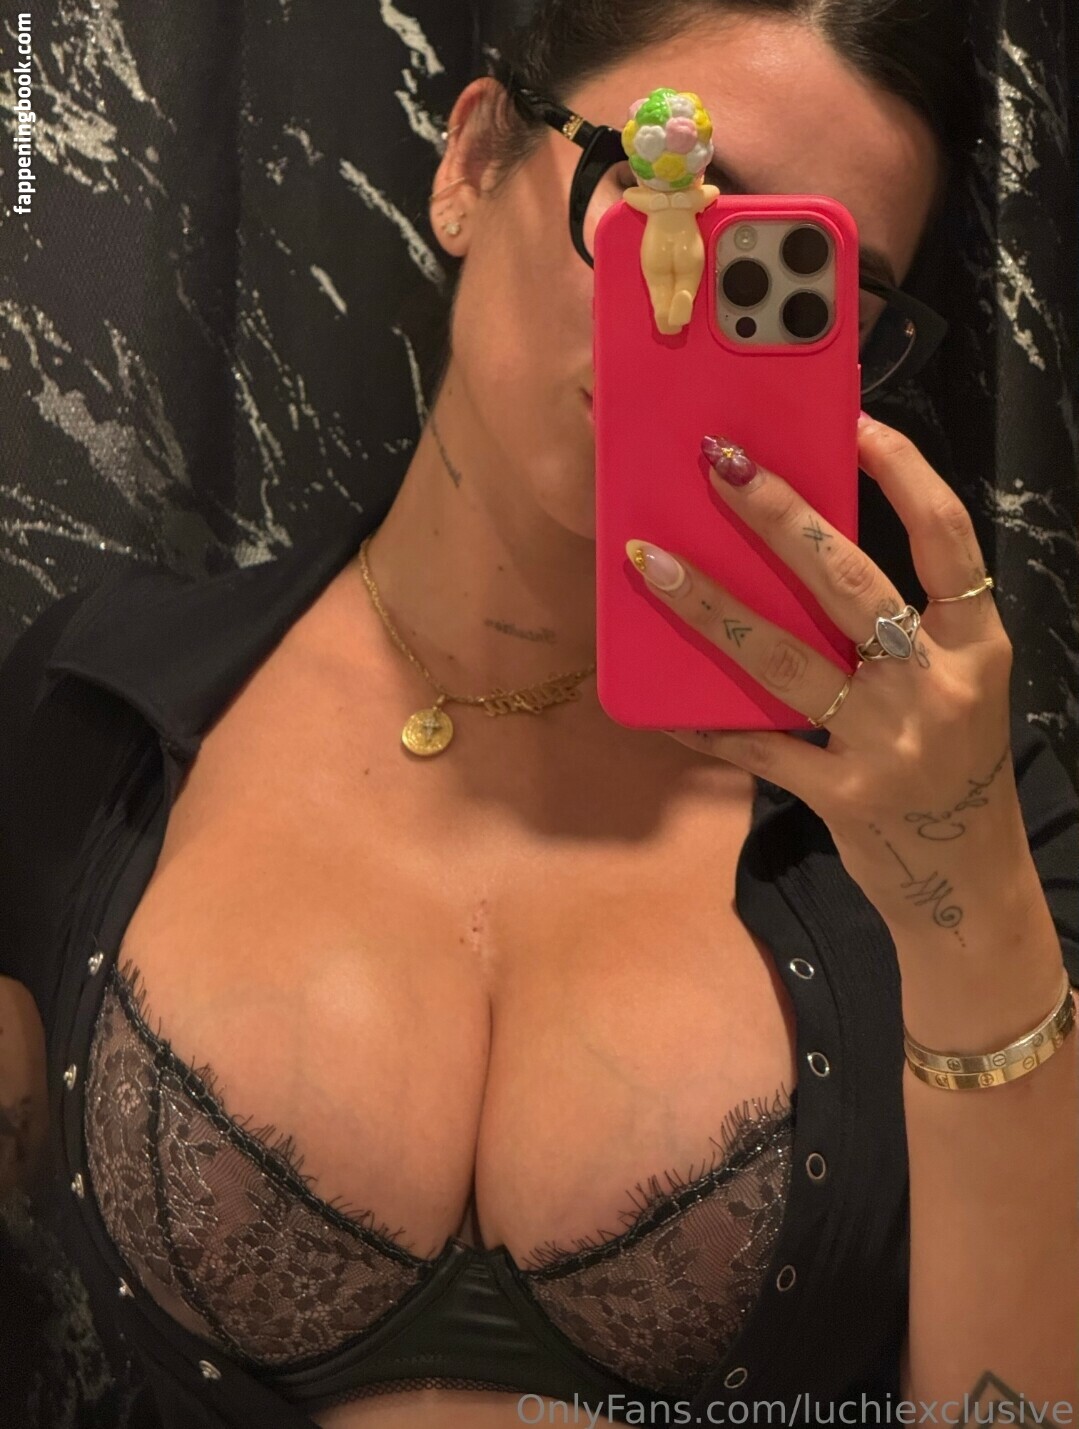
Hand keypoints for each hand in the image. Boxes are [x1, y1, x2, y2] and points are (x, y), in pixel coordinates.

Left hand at [624, 416, 1024, 946]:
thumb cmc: (953, 770)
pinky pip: (761, 750)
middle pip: (849, 582)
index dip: (905, 474)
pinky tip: (662, 706)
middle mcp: (938, 686)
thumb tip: (801, 560)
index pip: (946, 538)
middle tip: (720, 464)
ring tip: (652, 563)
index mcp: (976, 646)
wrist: (970, 884)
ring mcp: (890, 745)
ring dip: (712, 608)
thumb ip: (900, 634)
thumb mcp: (953, 689)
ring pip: (787, 660)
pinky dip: (711, 726)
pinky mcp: (845, 798)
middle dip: (781, 516)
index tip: (854, 423)